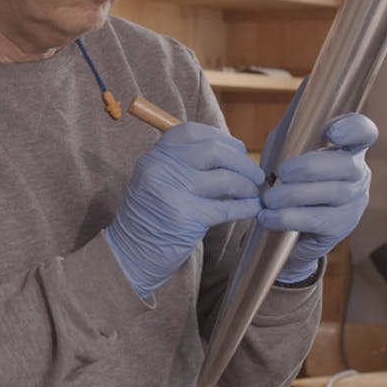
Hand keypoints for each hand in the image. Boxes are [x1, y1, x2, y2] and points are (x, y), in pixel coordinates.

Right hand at [104, 123, 265, 298]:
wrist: (131, 254)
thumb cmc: (152, 216)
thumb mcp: (158, 179)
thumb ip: (185, 163)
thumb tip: (234, 155)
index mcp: (155, 155)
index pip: (194, 132)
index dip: (223, 139)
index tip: (239, 151)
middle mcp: (161, 168)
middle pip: (215, 151)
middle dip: (243, 163)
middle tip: (256, 176)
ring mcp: (172, 191)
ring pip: (224, 179)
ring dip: (247, 186)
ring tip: (254, 193)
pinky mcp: (185, 218)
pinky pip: (226, 208)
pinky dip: (245, 208)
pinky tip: (253, 209)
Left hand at [258, 112, 377, 283]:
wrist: (285, 227)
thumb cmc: (288, 178)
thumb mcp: (286, 147)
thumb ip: (293, 123)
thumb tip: (305, 84)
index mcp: (347, 148)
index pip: (364, 132)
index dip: (353, 130)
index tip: (332, 132)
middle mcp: (357, 173)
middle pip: (347, 165)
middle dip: (311, 167)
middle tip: (280, 172)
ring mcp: (353, 201)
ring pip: (333, 193)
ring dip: (294, 195)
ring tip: (268, 198)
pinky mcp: (341, 226)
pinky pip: (318, 220)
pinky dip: (288, 218)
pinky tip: (267, 217)